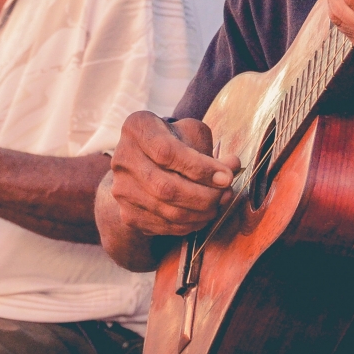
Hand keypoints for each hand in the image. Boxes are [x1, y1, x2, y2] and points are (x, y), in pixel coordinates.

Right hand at [105, 111, 239, 237]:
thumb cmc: (173, 142)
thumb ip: (209, 148)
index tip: (226, 176)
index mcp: (137, 128)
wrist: (143, 164)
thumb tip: (232, 167)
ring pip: (167, 210)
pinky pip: (164, 226)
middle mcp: (122, 158)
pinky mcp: (128, 214)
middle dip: (204, 195)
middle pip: (165, 187)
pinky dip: (190, 224)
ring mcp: (121, 190)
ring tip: (219, 203)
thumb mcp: (188, 132)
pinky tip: (203, 214)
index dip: (200, 168)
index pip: (167, 152)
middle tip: (226, 193)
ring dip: (201, 212)